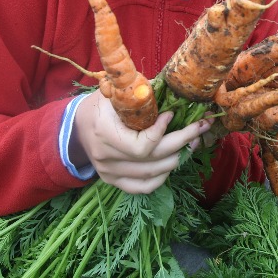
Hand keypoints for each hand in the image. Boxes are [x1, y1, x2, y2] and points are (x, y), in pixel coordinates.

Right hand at [70, 89, 214, 193]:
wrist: (77, 126)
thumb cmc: (101, 104)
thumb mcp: (116, 92)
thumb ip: (142, 94)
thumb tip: (173, 90)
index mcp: (105, 133)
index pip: (141, 146)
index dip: (162, 132)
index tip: (172, 114)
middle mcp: (106, 157)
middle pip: (152, 159)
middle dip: (182, 141)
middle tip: (200, 127)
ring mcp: (109, 172)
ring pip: (152, 174)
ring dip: (177, 158)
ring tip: (193, 141)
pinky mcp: (113, 181)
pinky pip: (142, 187)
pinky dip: (161, 178)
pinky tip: (174, 162)